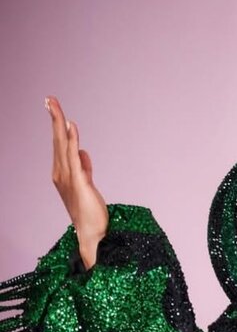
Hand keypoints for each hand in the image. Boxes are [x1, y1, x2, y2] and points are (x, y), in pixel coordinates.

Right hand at [46, 95, 108, 266]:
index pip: (59, 144)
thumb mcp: (86, 184)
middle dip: (54, 118)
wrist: (91, 233)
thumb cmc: (90, 212)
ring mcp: (67, 177)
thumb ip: (85, 168)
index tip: (55, 108)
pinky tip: (70, 126)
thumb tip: (84, 153)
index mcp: (62, 173)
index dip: (57, 125)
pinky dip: (72, 140)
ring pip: (62, 144)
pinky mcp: (78, 182)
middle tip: (50, 98)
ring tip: (54, 105)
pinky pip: (74, 156)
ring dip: (59, 123)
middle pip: (57, 140)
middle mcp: (60, 173)